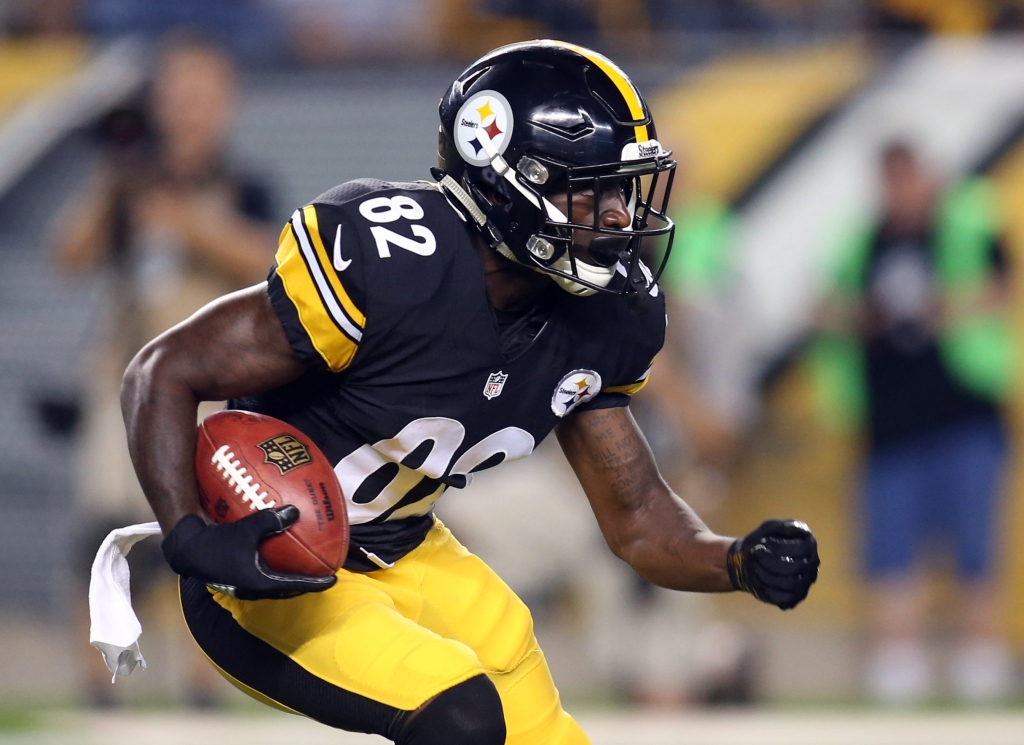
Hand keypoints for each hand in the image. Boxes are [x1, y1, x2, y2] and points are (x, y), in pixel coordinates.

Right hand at [161, 505, 336, 599]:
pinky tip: (276, 556)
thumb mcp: (246, 529)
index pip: (296, 585)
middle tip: (321, 572)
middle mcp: (255, 588)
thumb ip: (271, 521)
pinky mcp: (239, 579)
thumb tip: (295, 511)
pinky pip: (264, 577)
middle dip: (305, 582)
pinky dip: (276, 570)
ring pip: (275, 585)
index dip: (316, 583)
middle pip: (288, 589)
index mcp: (261, 582)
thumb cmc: (217, 543)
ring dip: (290, 578)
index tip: (332, 580)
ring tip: (303, 566)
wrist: (187, 551)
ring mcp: (246, 586)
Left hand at [727, 519, 818, 609]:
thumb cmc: (760, 542)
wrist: (748, 561)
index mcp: (808, 543)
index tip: (761, 544)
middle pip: (797, 567)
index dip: (779, 547)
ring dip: (768, 575)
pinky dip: (768, 589)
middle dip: (771, 562)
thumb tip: (796, 529)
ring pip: (791, 584)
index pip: (803, 548)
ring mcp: (806, 581)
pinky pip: (785, 598)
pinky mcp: (796, 596)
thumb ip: (781, 526)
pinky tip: (759, 581)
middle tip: (756, 559)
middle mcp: (812, 563)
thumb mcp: (767, 528)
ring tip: (756, 567)